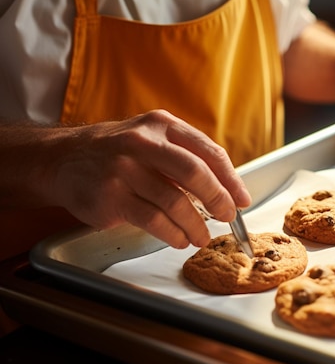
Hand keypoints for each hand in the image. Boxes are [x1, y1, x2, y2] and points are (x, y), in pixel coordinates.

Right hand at [44, 110, 250, 247]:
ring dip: (196, 225)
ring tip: (202, 236)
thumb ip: (185, 156)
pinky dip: (173, 234)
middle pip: (195, 173)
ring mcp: (124, 169)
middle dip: (218, 199)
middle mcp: (143, 143)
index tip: (242, 199)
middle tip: (228, 217)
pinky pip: (153, 220)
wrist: (62, 159)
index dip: (231, 179)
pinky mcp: (111, 196)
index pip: (208, 151)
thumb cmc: (118, 152)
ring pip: (175, 202)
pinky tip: (180, 238)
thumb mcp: (151, 138)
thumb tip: (226, 189)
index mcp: (162, 125)